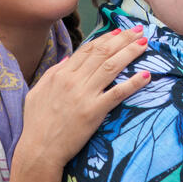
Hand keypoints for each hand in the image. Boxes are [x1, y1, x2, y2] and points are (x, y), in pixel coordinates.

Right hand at [15, 25, 149, 168]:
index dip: (105, 38)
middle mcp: (73, 81)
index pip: (87, 50)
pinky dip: (133, 83)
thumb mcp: (37, 92)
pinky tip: (146, 75)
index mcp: (61, 74)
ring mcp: (85, 95)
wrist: (39, 150)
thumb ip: (52, 73)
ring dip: (130, 52)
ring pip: (111, 66)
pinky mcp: (94, 112)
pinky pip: (117, 93)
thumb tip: (67, 59)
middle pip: (103, 53)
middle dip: (123, 39)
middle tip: (139, 30)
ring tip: (144, 44)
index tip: (119, 32)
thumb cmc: (36, 124)